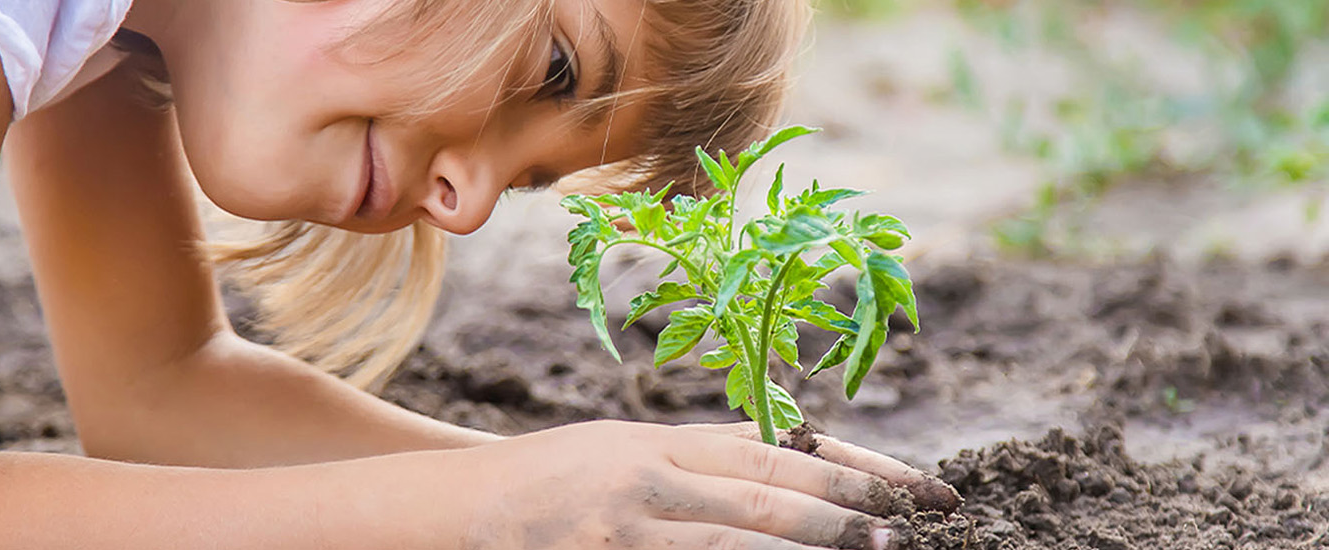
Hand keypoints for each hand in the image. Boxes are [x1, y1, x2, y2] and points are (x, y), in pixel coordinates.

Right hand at [450, 420, 898, 549]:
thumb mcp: (624, 451)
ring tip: (873, 548)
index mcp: (664, 440)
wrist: (458, 510)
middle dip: (846, 504)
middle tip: (910, 522)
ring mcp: (630, 524)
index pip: (775, 446)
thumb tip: (786, 461)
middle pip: (768, 486)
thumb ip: (699, 461)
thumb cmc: (550, 480)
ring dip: (810, 540)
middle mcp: (654, 474)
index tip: (907, 480)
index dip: (848, 461)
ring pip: (739, 532)